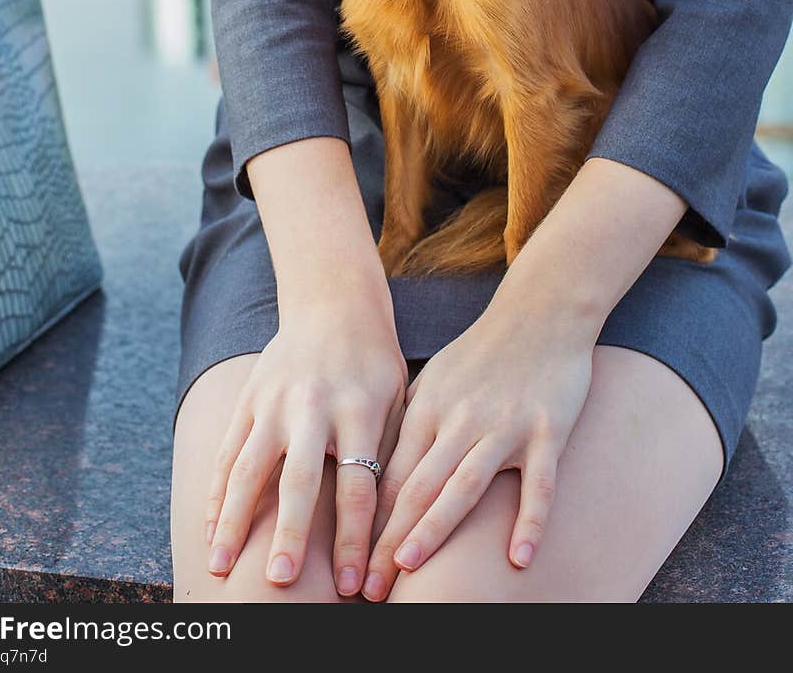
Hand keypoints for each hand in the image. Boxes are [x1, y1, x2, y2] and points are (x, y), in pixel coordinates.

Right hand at [205, 301, 407, 594]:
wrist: (333, 303)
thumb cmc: (375, 365)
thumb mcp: (399, 401)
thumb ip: (391, 457)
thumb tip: (395, 530)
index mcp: (360, 409)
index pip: (359, 485)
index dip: (355, 538)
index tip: (353, 585)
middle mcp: (314, 405)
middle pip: (299, 478)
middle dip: (289, 533)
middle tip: (281, 581)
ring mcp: (274, 400)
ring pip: (249, 466)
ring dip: (234, 520)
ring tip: (221, 566)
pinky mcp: (248, 397)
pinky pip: (229, 451)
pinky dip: (217, 492)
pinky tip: (210, 529)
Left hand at [361, 306, 593, 600]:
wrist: (542, 312)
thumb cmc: (483, 353)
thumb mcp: (436, 380)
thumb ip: (410, 422)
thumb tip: (376, 469)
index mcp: (428, 410)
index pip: (390, 476)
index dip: (368, 524)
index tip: (351, 563)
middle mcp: (460, 420)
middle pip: (417, 488)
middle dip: (389, 540)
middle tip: (367, 587)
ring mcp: (504, 426)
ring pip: (464, 485)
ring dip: (434, 528)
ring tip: (409, 568)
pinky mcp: (547, 429)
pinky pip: (539, 482)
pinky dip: (529, 519)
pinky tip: (518, 557)